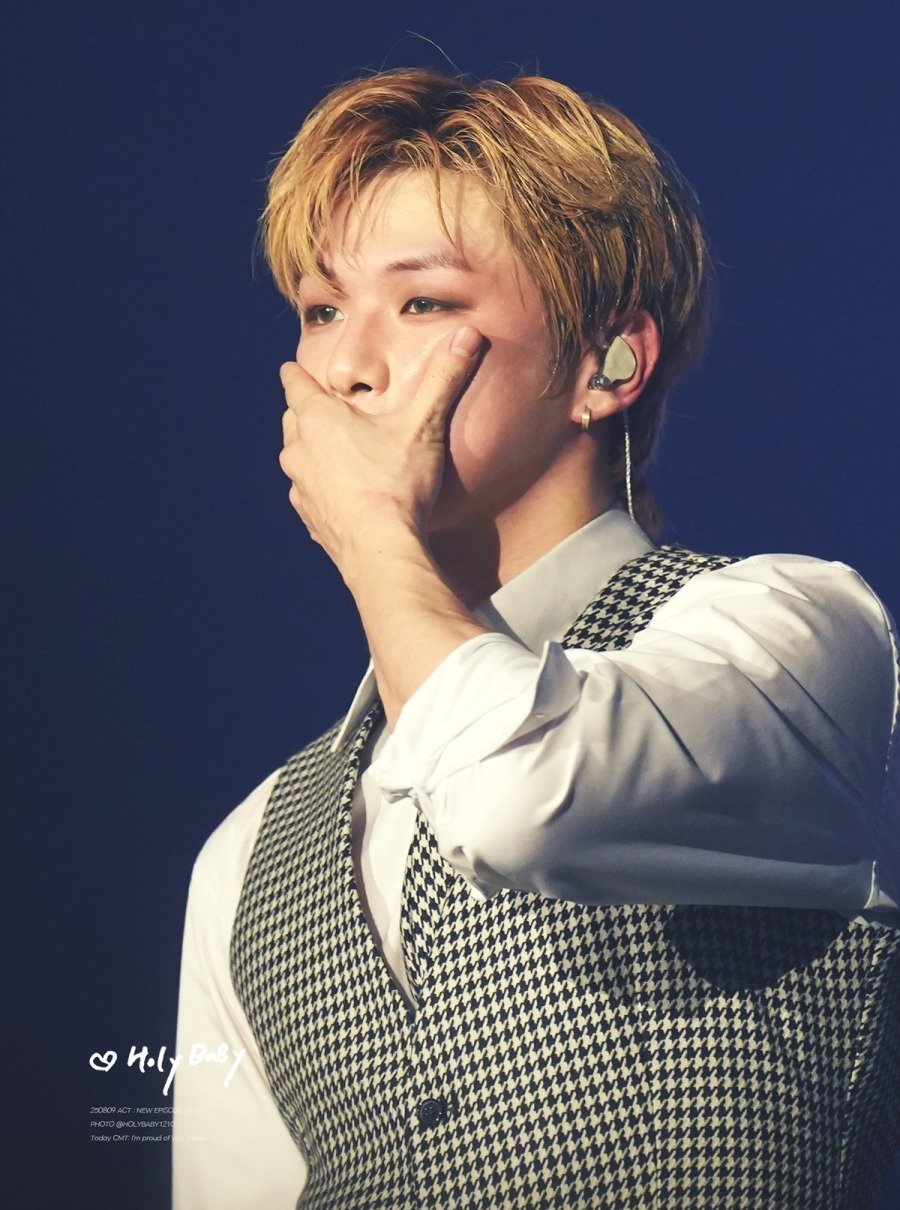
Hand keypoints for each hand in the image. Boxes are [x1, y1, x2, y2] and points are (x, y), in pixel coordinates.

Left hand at [278, 325, 482, 578]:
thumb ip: (444, 379)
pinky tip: (345, 494)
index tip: (294, 368)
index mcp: (317, 418)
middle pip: (292, 419)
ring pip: (297, 457)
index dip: (296, 373)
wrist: (382, 551)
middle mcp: (297, 449)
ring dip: (313, 452)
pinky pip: (308, 493)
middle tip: (333, 412)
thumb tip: (468, 335)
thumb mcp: (424, 426)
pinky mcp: (308, 518)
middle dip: (308, 412)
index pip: (294, 382)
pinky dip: (321, 488)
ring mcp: (299, 486)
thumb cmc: (398, 484)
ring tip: (340, 454)